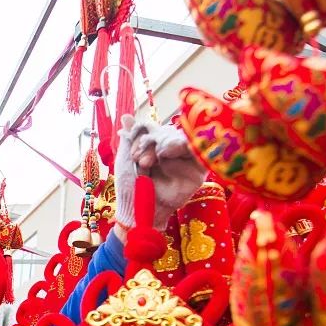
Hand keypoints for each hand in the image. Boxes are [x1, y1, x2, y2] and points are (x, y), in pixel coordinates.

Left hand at [113, 115, 205, 230]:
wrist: (138, 209)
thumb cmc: (131, 186)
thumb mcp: (126, 159)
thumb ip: (130, 136)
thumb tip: (125, 116)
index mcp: (157, 147)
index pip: (155, 128)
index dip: (144, 132)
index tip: (133, 145)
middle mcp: (174, 152)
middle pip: (168, 132)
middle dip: (153, 142)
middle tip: (141, 161)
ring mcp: (187, 161)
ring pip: (183, 140)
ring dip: (167, 144)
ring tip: (157, 155)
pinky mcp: (198, 173)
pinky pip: (200, 154)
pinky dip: (188, 148)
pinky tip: (171, 152)